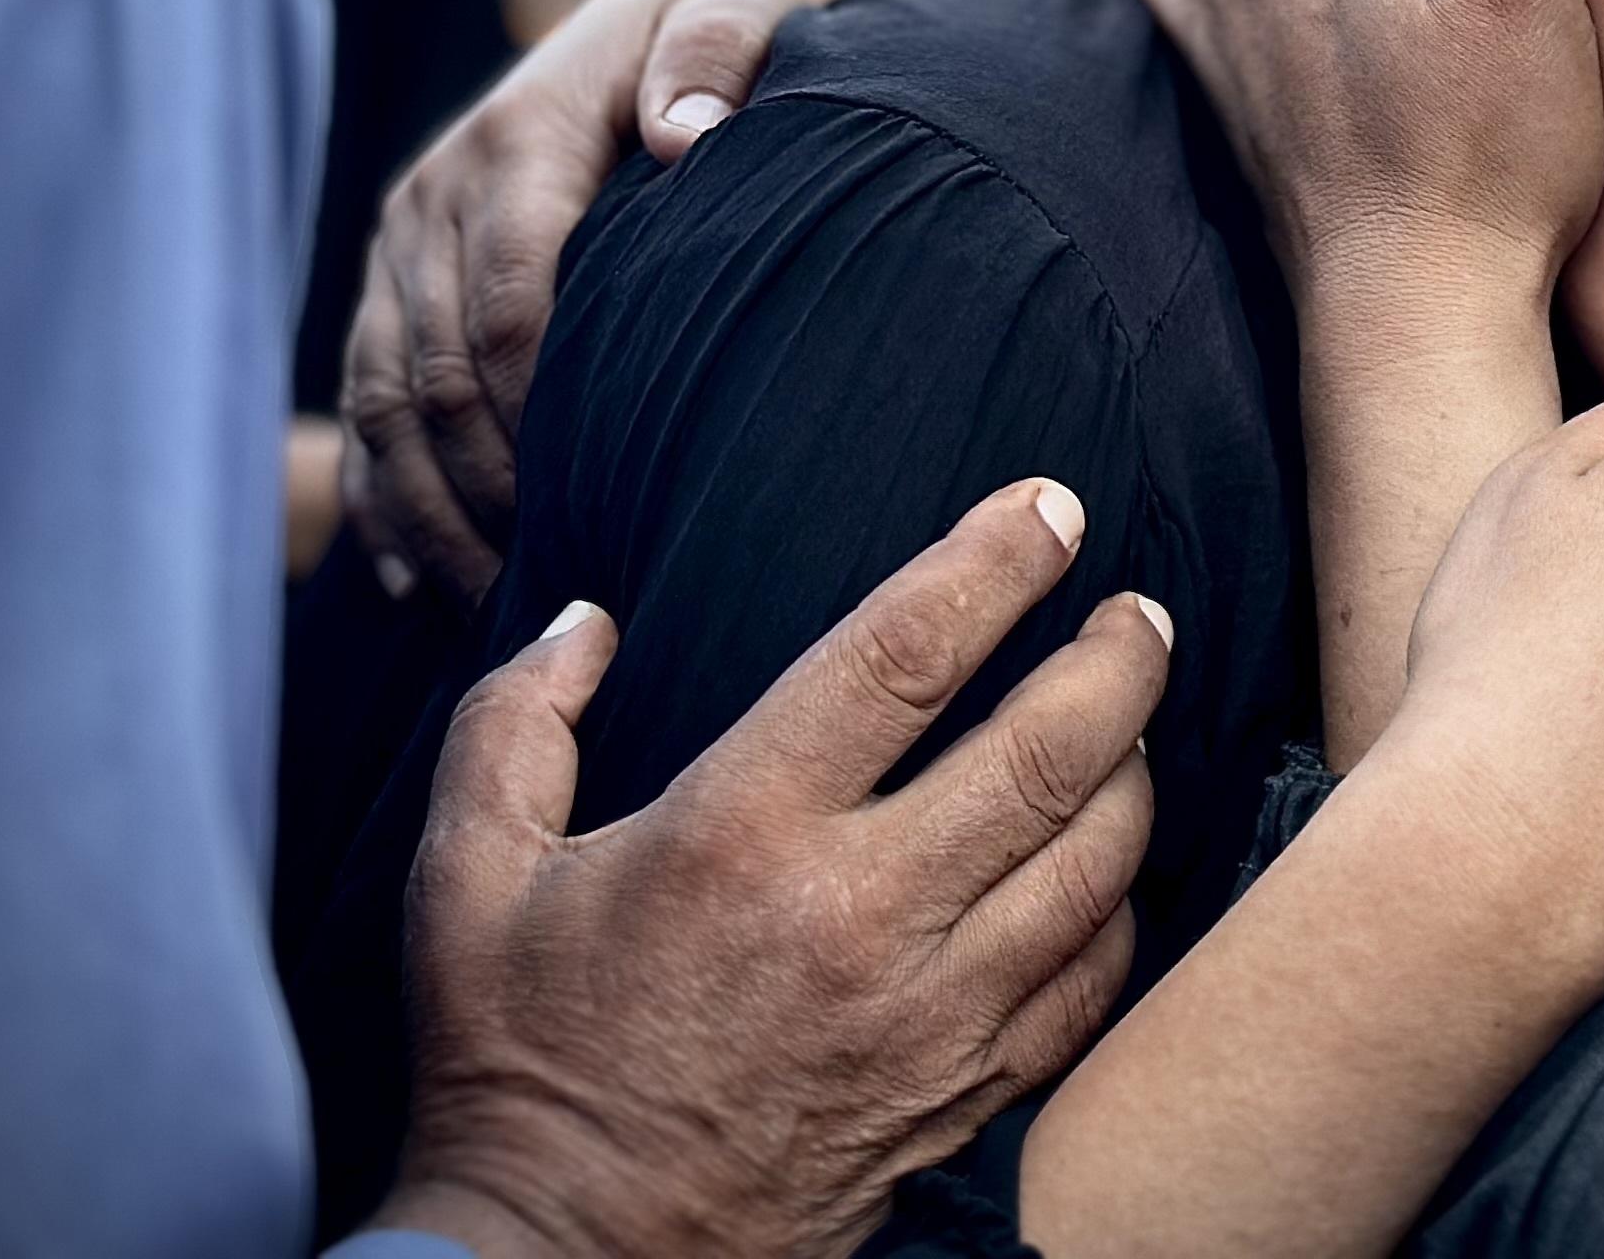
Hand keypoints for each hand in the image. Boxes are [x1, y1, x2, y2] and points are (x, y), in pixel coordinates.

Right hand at [345, 0, 840, 599]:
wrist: (646, 15)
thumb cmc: (714, 32)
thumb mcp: (732, 12)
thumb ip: (711, 56)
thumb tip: (685, 132)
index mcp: (515, 139)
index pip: (509, 303)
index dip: (538, 415)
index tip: (594, 508)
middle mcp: (434, 193)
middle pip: (431, 371)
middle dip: (482, 491)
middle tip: (548, 594)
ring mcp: (400, 242)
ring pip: (378, 401)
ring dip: (426, 511)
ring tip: (486, 609)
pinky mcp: (388, 280)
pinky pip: (359, 402)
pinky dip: (381, 493)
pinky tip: (417, 578)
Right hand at [379, 478, 1169, 1258]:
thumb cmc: (515, 1061)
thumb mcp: (465, 879)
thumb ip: (511, 725)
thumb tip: (586, 621)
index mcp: (740, 830)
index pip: (907, 651)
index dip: (996, 561)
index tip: (1052, 507)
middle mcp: (858, 913)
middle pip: (1052, 746)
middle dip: (1121, 657)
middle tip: (1137, 611)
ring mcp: (929, 1013)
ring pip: (1100, 859)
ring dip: (1138, 770)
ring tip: (1132, 720)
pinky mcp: (964, 1096)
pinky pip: (1094, 979)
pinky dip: (1123, 906)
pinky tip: (1108, 865)